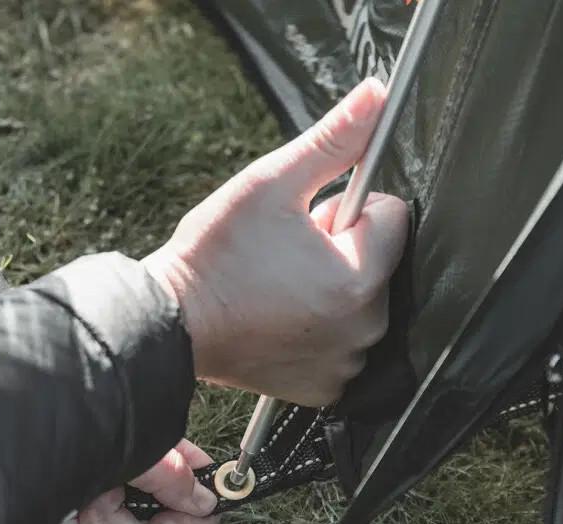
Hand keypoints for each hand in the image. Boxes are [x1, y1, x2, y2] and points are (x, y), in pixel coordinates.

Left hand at [27, 440, 219, 523]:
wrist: (1, 440)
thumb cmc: (70, 426)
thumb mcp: (133, 444)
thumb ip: (175, 474)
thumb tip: (204, 501)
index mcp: (144, 466)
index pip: (193, 506)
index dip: (189, 523)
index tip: (167, 520)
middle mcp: (115, 494)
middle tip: (101, 499)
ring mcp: (77, 520)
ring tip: (64, 504)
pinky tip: (41, 515)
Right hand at [144, 78, 409, 406]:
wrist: (169, 326)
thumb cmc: (215, 255)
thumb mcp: (271, 184)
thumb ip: (333, 141)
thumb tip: (378, 95)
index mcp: (359, 278)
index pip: (393, 220)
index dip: (349, 211)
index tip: (308, 222)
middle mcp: (363, 329)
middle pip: (379, 266)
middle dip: (342, 252)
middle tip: (284, 257)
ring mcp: (345, 364)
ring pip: (361, 306)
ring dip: (332, 292)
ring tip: (277, 288)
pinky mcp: (325, 389)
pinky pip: (342, 347)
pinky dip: (320, 333)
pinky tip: (279, 320)